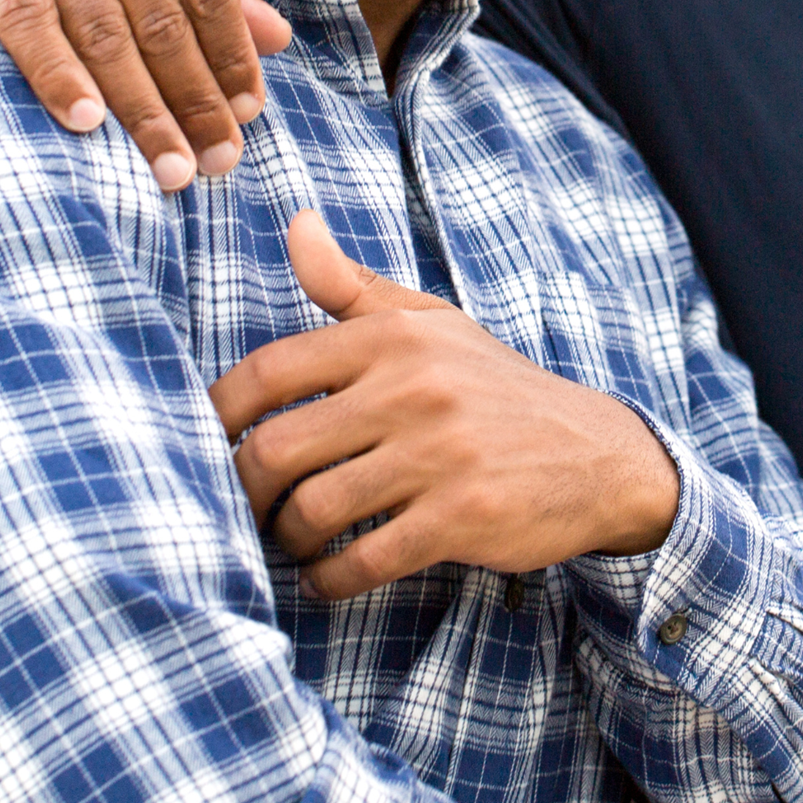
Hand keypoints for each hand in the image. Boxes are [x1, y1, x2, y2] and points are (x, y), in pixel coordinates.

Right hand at [0, 0, 287, 189]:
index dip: (233, 55)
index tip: (254, 112)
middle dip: (196, 96)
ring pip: (99, 28)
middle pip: (160, 17)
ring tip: (173, 164)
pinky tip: (86, 122)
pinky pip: (22, 18)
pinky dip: (55, 73)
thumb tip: (275, 40)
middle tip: (222, 160)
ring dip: (141, 105)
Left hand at [209, 212, 682, 597]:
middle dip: (244, 493)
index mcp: (393, 338)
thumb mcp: (432, 324)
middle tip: (248, 509)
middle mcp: (413, 388)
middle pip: (275, 450)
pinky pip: (363, 561)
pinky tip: (328, 577)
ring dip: (287, 540)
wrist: (598, 454)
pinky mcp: (461, 516)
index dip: (215, 417)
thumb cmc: (495, 388)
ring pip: (312, 511)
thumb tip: (297, 223)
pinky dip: (329, 580)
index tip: (205, 446)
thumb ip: (352, 286)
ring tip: (293, 542)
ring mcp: (438, 454)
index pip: (267, 372)